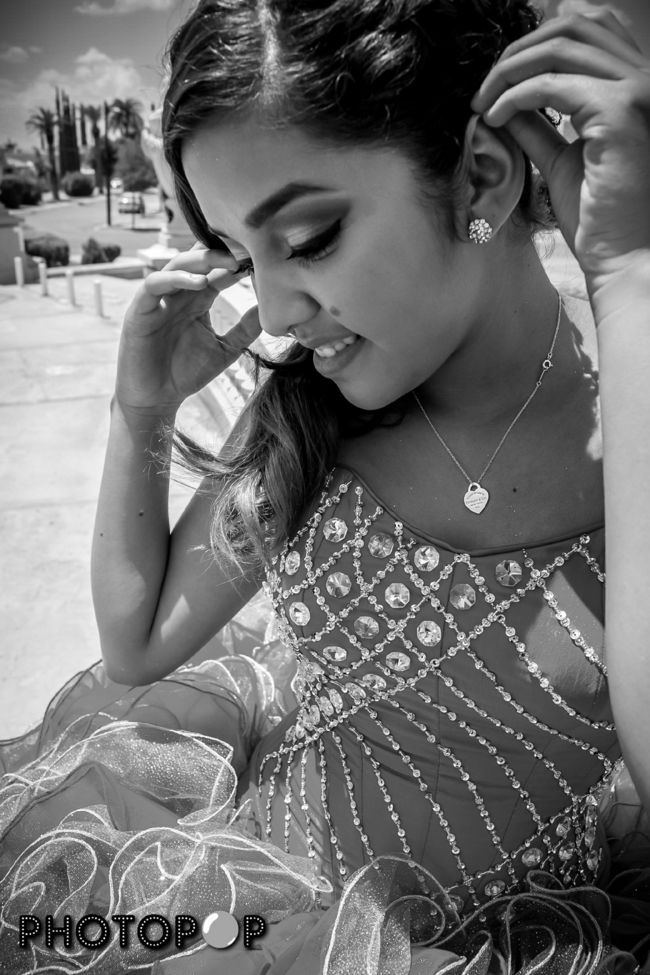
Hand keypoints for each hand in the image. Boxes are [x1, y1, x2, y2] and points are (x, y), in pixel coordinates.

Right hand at [116, 244, 260, 413]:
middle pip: (197, 260)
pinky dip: (175, 279)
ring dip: (200, 260)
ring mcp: (159, 299)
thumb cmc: (186, 373)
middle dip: (221, 253)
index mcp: (199, 300)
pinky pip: (154, 284)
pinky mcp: (140, 309)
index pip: (218, 271)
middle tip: (245, 253)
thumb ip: (245, 329)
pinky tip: (198, 282)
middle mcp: (179, 294)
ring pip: (176, 266)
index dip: (237, 262)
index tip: (261, 259)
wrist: (157, 398)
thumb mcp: (225, 349)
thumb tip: (269, 311)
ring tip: (225, 263)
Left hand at [471, 10, 649, 291]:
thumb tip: (506, 102)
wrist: (621, 257)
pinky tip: (494, 118)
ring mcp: (637, 91)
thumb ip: (539, 127)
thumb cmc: (599, 218)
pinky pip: (552, 84)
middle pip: (574, 26)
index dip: (535, 47)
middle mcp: (645, 78)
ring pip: (560, 47)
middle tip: (484, 90)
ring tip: (483, 104)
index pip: (587, 31)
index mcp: (636, 85)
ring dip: (510, 71)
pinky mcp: (618, 112)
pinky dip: (514, 95)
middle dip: (519, 51)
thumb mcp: (561, 160)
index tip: (497, 84)